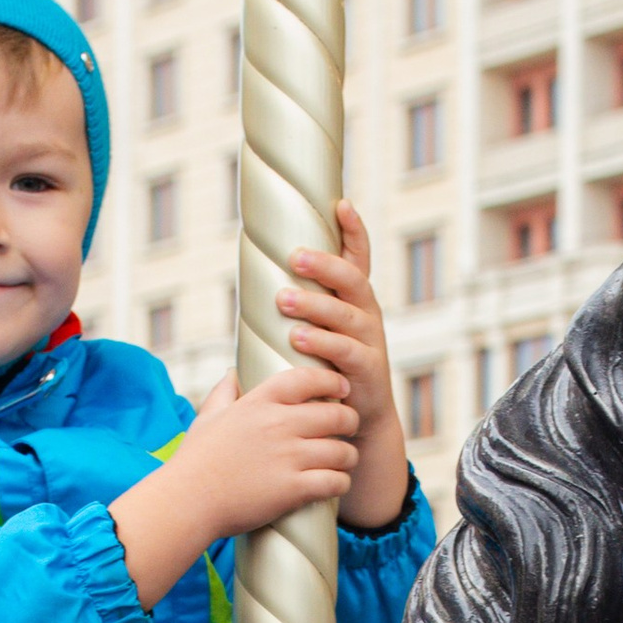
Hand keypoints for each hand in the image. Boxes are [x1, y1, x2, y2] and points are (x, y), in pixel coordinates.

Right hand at [111, 356, 357, 602]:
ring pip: (342, 450)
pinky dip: (341, 483)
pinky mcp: (293, 489)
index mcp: (259, 403)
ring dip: (349, 456)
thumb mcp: (207, 417)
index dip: (331, 381)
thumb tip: (233, 371)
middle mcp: (278, 425)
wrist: (186, 502)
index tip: (342, 388)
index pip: (307, 379)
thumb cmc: (195, 461)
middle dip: (349, 420)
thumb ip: (224, 391)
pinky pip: (335, 481)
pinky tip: (337, 484)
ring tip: (345, 461)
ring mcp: (287, 457)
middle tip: (349, 428)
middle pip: (336, 414)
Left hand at [282, 203, 411, 529]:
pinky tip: (297, 339)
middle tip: (292, 256)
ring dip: (315, 305)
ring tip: (283, 300)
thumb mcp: (317, 330)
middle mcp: (366, 314)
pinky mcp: (367, 372)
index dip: (354, 230)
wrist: (357, 419)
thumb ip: (298, 303)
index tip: (341, 203)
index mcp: (354, 299)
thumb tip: (252, 272)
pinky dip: (322, 345)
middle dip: (323, 264)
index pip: (358, 257)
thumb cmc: (326, 368)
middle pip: (351, 279)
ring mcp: (370, 342)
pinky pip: (346, 353)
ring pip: (346, 315)